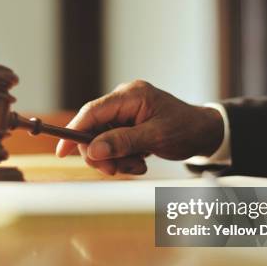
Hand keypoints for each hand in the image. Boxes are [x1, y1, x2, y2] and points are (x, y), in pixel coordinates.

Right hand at [55, 80, 223, 174]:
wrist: (204, 132)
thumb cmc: (186, 129)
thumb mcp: (155, 137)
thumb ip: (123, 142)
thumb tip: (93, 150)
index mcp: (130, 95)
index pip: (92, 112)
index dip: (74, 131)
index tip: (62, 152)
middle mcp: (124, 101)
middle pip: (93, 129)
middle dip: (102, 154)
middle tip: (116, 170)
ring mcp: (124, 113)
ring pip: (102, 141)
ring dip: (116, 159)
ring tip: (138, 165)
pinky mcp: (127, 125)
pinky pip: (113, 144)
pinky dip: (123, 158)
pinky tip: (140, 161)